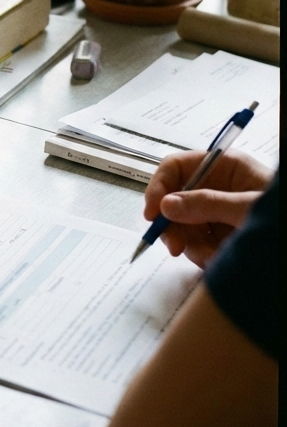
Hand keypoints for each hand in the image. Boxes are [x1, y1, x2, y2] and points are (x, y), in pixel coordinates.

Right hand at [143, 150, 272, 267]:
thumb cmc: (282, 216)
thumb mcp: (246, 207)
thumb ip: (206, 204)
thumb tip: (166, 205)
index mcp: (224, 167)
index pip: (176, 167)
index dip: (158, 187)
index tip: (152, 213)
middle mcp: (216, 187)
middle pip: (174, 199)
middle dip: (173, 225)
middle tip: (175, 247)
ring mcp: (218, 212)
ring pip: (183, 225)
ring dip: (192, 245)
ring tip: (211, 257)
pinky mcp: (222, 235)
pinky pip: (197, 243)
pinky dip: (203, 255)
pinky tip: (217, 260)